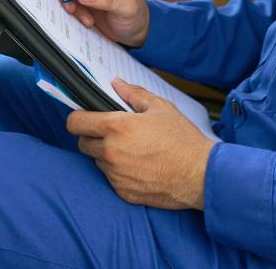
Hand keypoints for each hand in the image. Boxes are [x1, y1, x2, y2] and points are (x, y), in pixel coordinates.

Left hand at [66, 79, 214, 209]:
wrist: (199, 175)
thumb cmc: (182, 139)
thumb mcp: (160, 108)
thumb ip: (134, 94)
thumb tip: (116, 84)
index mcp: (116, 127)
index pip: (75, 123)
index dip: (77, 118)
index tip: (84, 118)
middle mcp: (110, 152)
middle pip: (83, 143)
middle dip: (92, 137)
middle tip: (112, 133)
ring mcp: (115, 174)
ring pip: (97, 161)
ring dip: (106, 155)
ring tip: (131, 150)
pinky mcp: (123, 192)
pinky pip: (111, 179)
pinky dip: (119, 172)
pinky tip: (139, 166)